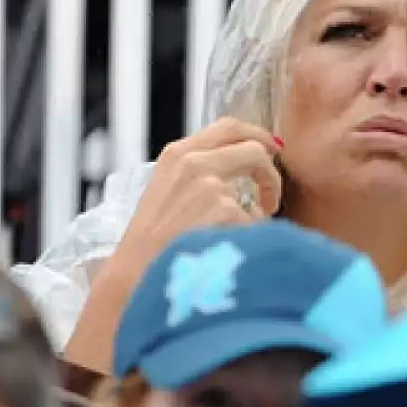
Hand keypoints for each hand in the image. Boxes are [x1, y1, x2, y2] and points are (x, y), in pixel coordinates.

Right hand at [62, 117, 281, 372]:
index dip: (258, 135)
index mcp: (177, 154)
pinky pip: (258, 225)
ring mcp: (211, 186)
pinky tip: (226, 255)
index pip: (229, 126)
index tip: (271, 149)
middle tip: (270, 198)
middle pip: (255, 150)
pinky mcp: (225, 213)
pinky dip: (250, 241)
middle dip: (270, 175)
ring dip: (257, 218)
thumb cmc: (150, 247)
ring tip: (236, 240)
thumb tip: (243, 170)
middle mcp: (194, 163)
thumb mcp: (166, 194)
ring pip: (259, 195)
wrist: (134, 279)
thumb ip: (198, 175)